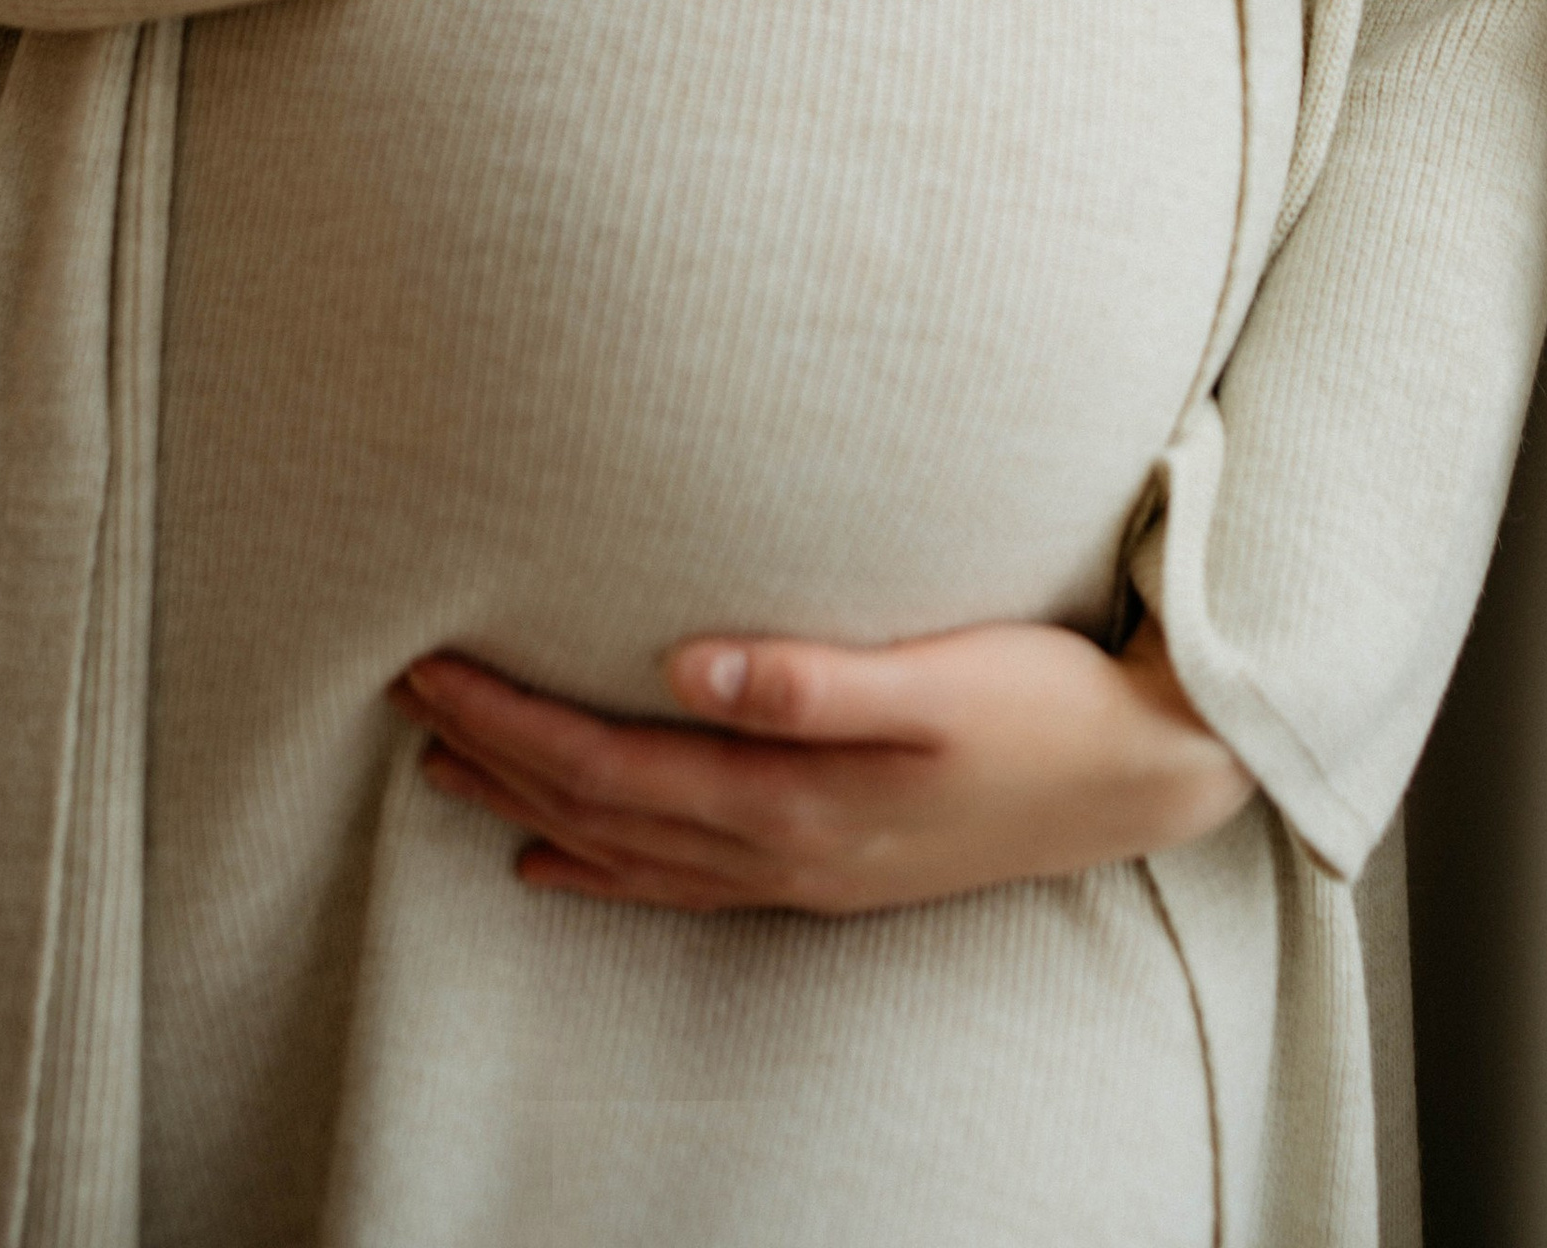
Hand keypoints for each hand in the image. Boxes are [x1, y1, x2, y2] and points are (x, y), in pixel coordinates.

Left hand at [388, 617, 1254, 914]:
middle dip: (494, 756)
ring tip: (445, 772)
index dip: (509, 720)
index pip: (608, 765)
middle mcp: (778, 850)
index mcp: (790, 797)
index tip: (428, 667)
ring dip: (529, 810)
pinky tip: (559, 863)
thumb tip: (685, 662)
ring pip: (625, 852)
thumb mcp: (941, 676)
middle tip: (404, 696)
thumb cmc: (1046, 703)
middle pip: (597, 811)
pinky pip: (678, 883)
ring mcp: (801, 872)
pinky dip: (603, 872)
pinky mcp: (828, 867)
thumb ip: (812, 675)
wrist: (1142, 775)